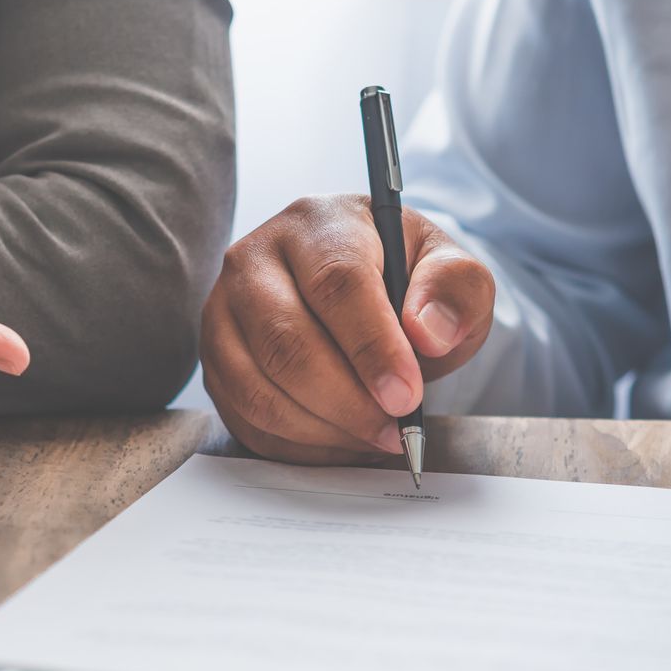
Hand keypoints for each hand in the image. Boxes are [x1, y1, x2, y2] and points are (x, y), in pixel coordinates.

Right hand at [200, 194, 494, 463]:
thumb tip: (428, 334)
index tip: (406, 396)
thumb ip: (455, 290)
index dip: (372, 347)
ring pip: (257, 388)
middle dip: (345, 402)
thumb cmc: (407, 282)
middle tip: (394, 430)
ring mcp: (224, 313)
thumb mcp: (453, 274)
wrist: (365, 293)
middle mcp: (254, 260)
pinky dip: (297, 446)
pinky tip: (342, 442)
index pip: (336, 283)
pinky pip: (245, 419)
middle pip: (286, 342)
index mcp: (318, 224)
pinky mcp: (215, 362)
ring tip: (374, 437)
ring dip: (322, 430)